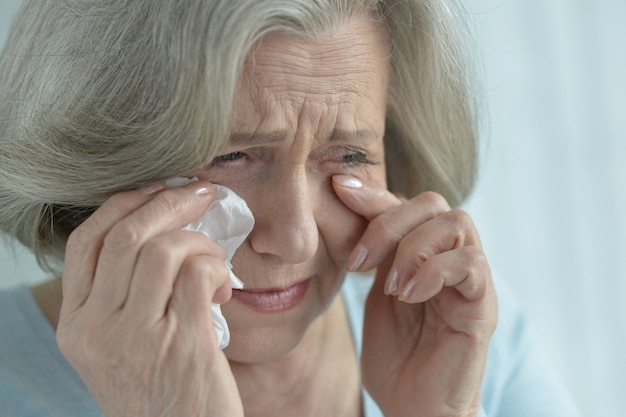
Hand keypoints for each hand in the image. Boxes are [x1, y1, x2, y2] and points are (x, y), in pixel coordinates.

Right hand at [56, 180, 243, 416]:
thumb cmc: (159, 388)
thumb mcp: (120, 344)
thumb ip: (122, 294)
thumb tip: (158, 224)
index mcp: (76, 324)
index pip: (85, 240)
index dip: (125, 203)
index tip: (157, 189)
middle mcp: (96, 329)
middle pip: (125, 235)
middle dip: (168, 202)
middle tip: (200, 193)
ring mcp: (136, 338)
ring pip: (163, 249)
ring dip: (200, 242)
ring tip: (214, 263)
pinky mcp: (181, 344)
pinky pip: (197, 273)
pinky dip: (215, 267)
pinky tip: (221, 291)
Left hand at [333, 175, 496, 416]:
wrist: (414, 406)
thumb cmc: (396, 353)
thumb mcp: (376, 292)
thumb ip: (375, 253)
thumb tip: (349, 203)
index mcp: (425, 253)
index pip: (406, 204)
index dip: (373, 194)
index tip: (338, 188)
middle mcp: (451, 259)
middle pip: (433, 203)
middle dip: (389, 223)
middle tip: (359, 263)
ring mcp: (471, 282)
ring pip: (457, 223)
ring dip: (412, 248)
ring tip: (389, 286)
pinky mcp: (483, 307)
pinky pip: (471, 265)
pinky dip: (433, 272)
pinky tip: (407, 297)